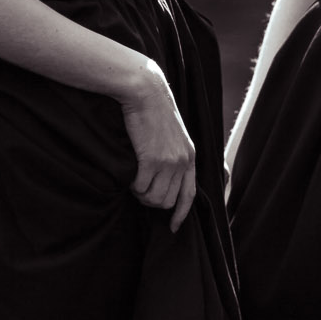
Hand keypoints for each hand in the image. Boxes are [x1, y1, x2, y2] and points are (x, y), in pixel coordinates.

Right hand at [121, 62, 195, 232]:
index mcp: (190, 157)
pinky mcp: (151, 160)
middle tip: (140, 188)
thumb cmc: (153, 111)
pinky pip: (139, 187)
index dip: (181, 214)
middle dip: (151, 201)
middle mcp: (183, 162)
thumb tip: (164, 180)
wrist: (145, 91)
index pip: (190, 195)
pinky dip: (132, 185)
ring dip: (141, 194)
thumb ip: (173, 156)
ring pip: (153, 198)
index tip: (173, 227)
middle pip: (167, 201)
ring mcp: (168, 162)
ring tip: (135, 179)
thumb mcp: (172, 134)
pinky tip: (130, 171)